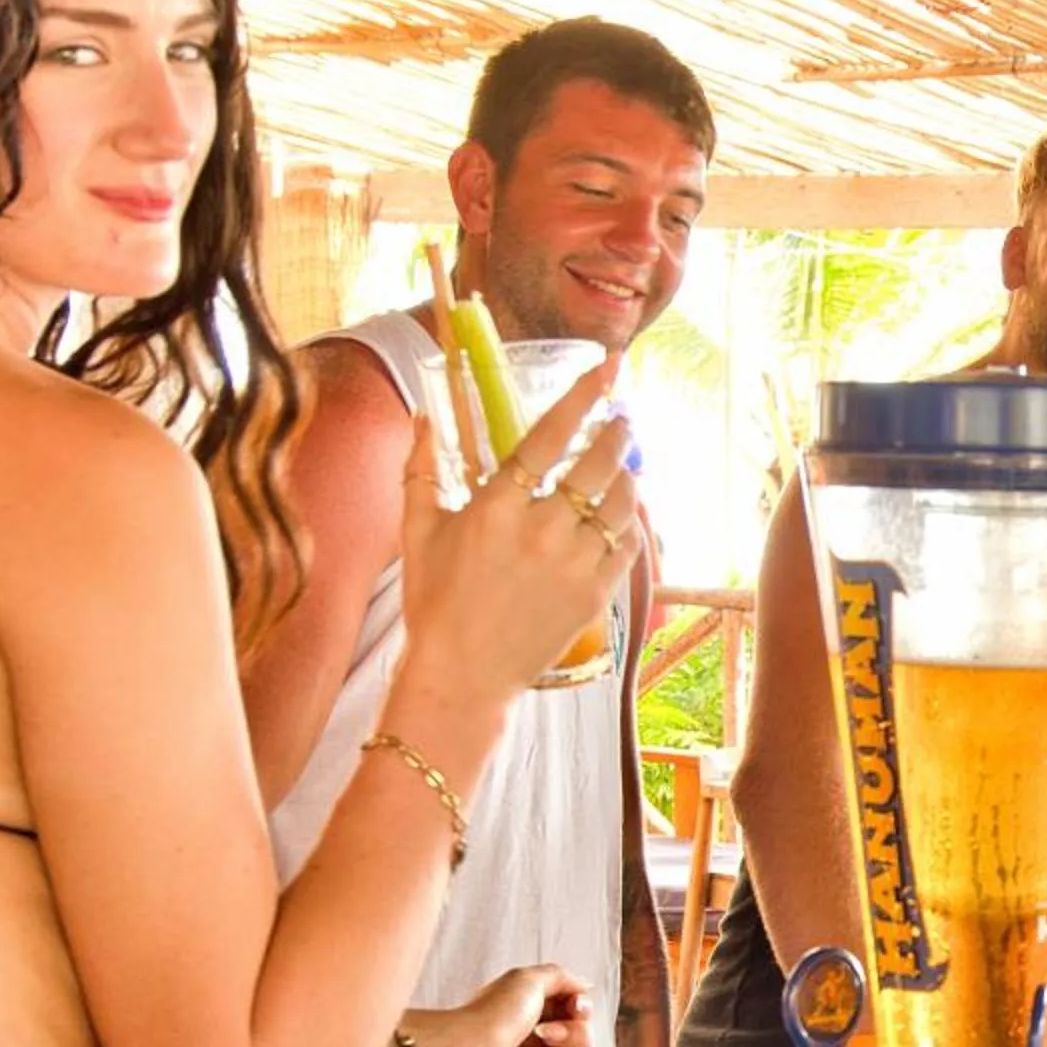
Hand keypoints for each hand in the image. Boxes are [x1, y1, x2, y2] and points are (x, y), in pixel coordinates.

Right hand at [396, 355, 638, 700]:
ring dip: (628, 477)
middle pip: (598, 465)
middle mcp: (540, 531)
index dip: (580, 399)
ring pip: (621, 504)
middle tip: (622, 421)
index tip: (605, 373)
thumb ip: (421, 467)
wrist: (462, 673)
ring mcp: (572, 564)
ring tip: (623, 466)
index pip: (548, 437)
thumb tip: (421, 415)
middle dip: (617, 434)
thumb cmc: (434, 600)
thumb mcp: (416, 530)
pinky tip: (620, 516)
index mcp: (495, 508)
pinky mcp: (593, 594)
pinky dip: (630, 524)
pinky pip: (627, 545)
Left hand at [405, 965, 592, 1046]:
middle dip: (570, 1034)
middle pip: (586, 1040)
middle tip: (539, 1033)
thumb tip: (584, 989)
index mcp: (535, 1020)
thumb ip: (561, 977)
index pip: (579, 1015)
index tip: (575, 1006)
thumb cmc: (491, 1016)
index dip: (583, 1009)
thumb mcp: (528, 979)